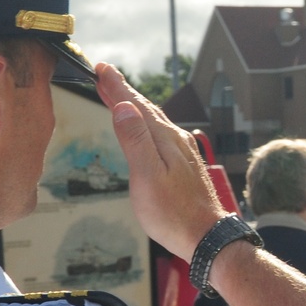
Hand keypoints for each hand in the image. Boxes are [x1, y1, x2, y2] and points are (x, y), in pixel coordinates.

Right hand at [94, 62, 225, 260]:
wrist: (205, 237)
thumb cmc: (173, 213)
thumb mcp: (148, 177)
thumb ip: (135, 141)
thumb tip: (124, 107)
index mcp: (165, 139)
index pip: (136, 106)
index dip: (116, 87)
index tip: (101, 68)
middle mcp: (175, 140)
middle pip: (145, 109)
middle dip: (123, 91)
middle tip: (104, 74)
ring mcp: (181, 152)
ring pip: (153, 120)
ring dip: (133, 106)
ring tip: (117, 95)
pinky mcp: (183, 164)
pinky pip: (159, 133)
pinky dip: (145, 123)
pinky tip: (143, 128)